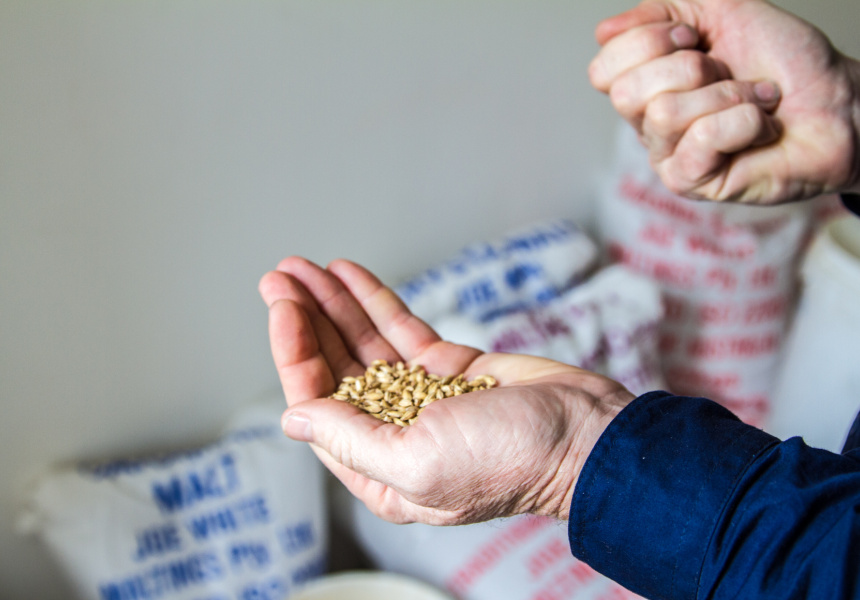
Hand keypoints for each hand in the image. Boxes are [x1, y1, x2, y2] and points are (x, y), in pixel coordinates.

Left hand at [258, 257, 633, 525]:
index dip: (294, 353)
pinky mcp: (451, 368)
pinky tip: (348, 276)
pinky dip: (375, 302)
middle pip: (335, 368)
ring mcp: (422, 397)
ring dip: (333, 305)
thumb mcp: (418, 463)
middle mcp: (395, 433)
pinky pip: (402, 329)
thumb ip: (351, 441)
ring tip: (302, 268)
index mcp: (380, 470)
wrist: (586, 435)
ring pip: (364, 343)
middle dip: (305, 321)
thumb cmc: (511, 462)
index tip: (283, 308)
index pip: (318, 405)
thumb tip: (294, 418)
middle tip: (278, 278)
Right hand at [589, 0, 859, 202]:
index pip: (603, 69)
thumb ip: (663, 10)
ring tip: (752, 101)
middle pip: (625, 93)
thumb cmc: (785, 64)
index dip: (649, 42)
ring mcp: (668, 157)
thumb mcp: (721, 11)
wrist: (838, 101)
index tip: (697, 40)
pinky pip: (702, 140)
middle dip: (689, 68)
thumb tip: (604, 32)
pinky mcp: (693, 183)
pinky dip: (744, 122)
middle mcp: (649, 124)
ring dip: (726, 94)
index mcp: (647, 84)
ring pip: (664, 113)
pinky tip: (759, 130)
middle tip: (725, 73)